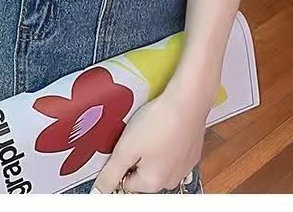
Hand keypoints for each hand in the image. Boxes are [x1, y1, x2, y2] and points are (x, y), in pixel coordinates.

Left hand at [90, 84, 207, 193]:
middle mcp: (171, 180)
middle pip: (142, 173)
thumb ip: (110, 173)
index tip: (123, 143)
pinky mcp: (192, 151)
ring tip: (151, 126)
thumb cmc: (159, 122)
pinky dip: (166, 141)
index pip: (125, 182)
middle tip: (136, 133)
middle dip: (136, 154)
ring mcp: (185, 166)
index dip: (120, 161)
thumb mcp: (126, 148)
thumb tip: (100, 191)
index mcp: (153, 183)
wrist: (188, 100)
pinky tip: (164, 125)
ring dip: (151, 148)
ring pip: (158, 161)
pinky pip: (172, 152)